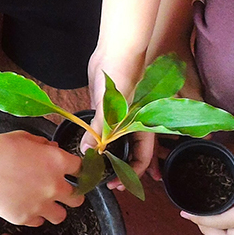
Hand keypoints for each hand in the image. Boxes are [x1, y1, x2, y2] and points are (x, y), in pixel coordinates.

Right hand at [0, 131, 85, 225]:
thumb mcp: (22, 137)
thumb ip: (42, 144)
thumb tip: (51, 148)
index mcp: (57, 161)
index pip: (81, 169)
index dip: (78, 170)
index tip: (75, 172)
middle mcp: (54, 185)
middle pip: (78, 198)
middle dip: (71, 194)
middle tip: (62, 191)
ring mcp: (42, 204)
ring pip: (61, 215)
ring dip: (56, 209)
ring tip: (46, 202)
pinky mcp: (27, 217)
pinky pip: (39, 221)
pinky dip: (35, 215)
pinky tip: (27, 205)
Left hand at [82, 49, 152, 187]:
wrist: (115, 50)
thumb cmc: (124, 75)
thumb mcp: (112, 106)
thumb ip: (101, 129)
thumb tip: (89, 151)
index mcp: (144, 125)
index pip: (142, 157)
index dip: (132, 173)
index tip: (117, 184)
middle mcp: (133, 123)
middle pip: (130, 152)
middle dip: (120, 168)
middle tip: (106, 181)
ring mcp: (119, 116)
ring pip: (115, 142)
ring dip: (107, 154)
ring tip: (96, 168)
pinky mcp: (106, 108)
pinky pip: (103, 128)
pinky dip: (97, 138)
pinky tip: (90, 146)